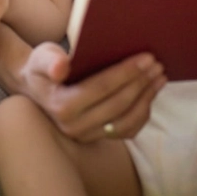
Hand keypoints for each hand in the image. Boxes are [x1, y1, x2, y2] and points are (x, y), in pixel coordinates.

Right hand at [19, 42, 166, 142]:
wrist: (37, 87)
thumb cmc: (42, 67)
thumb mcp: (41, 57)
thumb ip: (49, 60)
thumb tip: (61, 66)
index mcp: (62, 106)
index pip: (102, 88)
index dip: (127, 73)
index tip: (147, 57)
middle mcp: (74, 127)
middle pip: (118, 105)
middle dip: (141, 83)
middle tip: (157, 64)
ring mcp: (86, 136)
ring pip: (125, 122)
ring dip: (146, 99)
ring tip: (159, 77)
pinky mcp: (96, 138)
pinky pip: (126, 131)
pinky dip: (142, 114)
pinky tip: (151, 93)